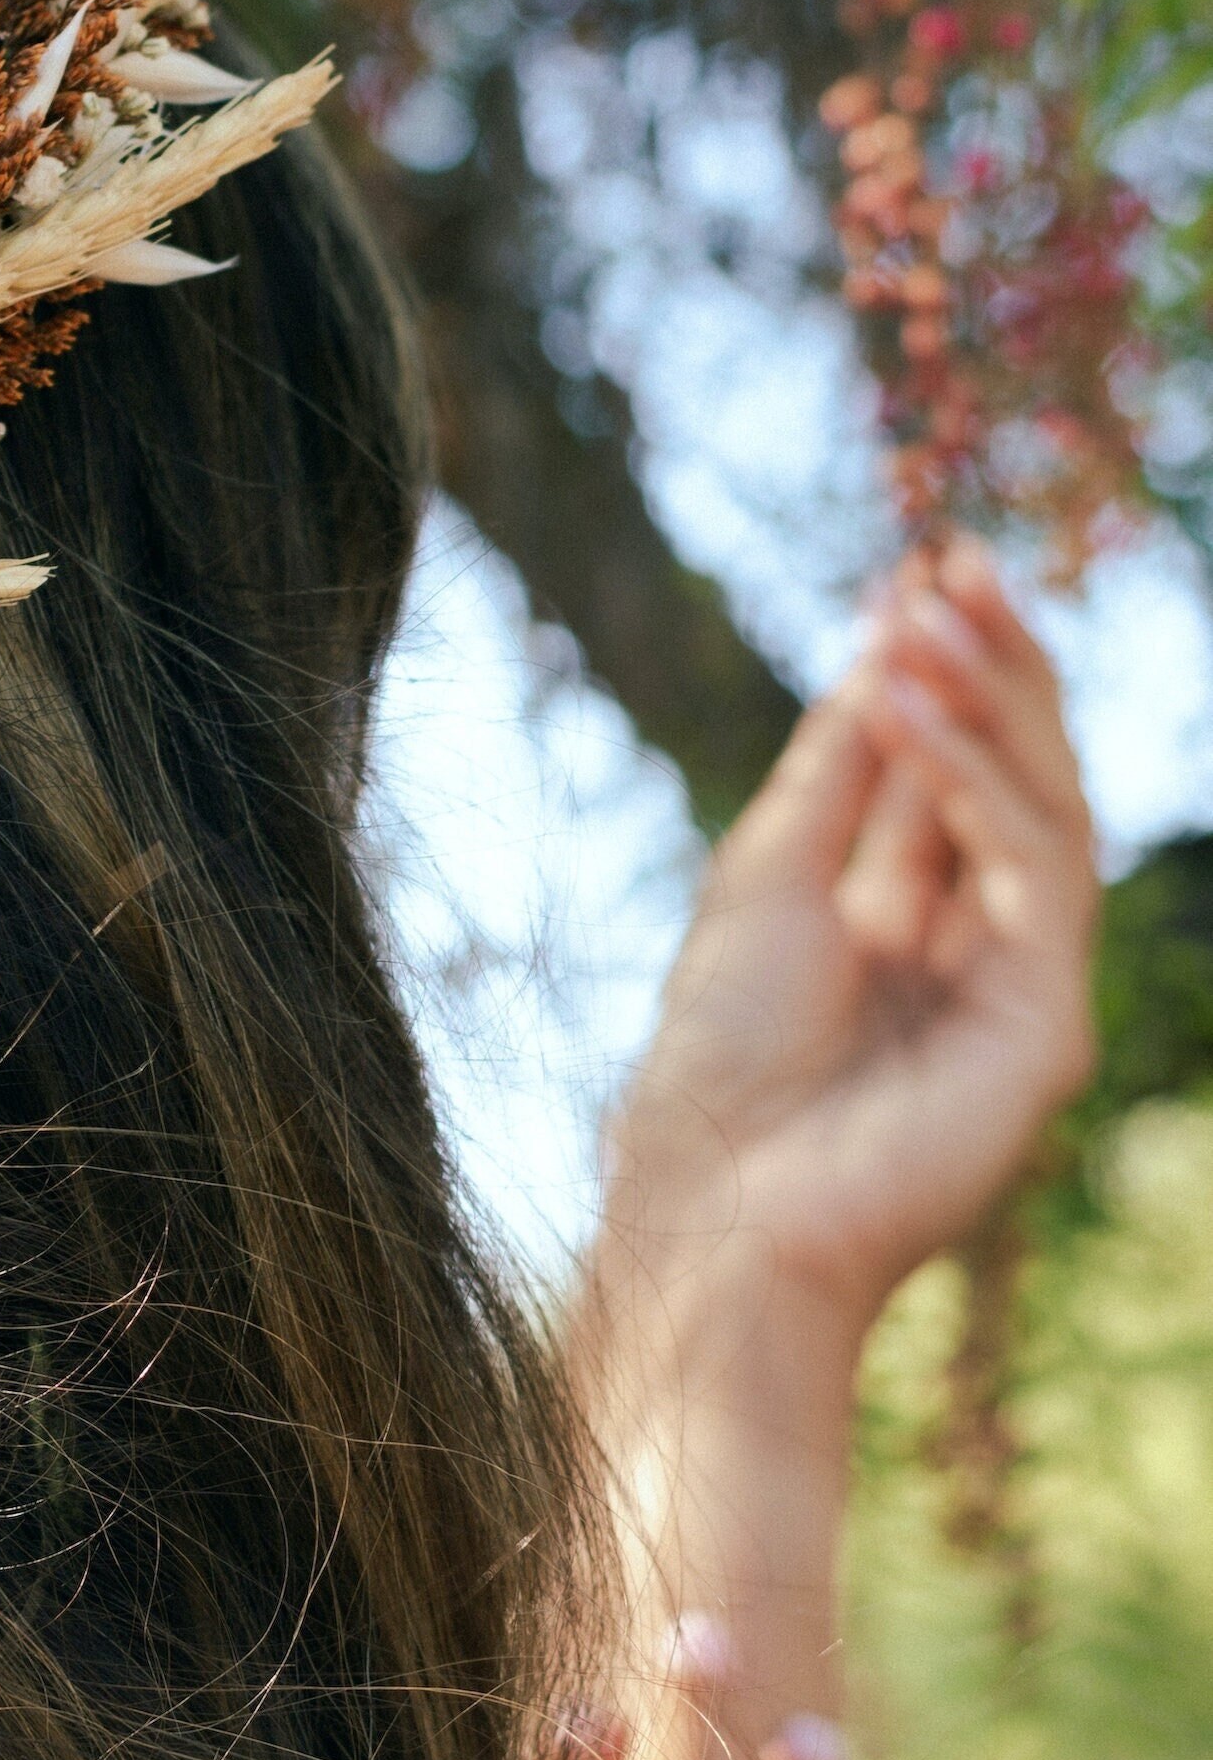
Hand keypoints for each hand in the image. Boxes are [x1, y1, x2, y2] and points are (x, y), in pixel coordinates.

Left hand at [605, 534, 1098, 1336]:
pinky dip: (973, 786)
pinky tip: (906, 715)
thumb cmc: (718, 1047)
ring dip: (987, 703)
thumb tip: (890, 634)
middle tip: (958, 560)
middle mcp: (976, 943)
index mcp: (907, 914)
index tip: (928, 559)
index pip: (954, 764)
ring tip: (924, 616)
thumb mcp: (772, 870)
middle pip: (1020, 774)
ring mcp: (1020, 987)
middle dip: (995, 663)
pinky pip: (1035, 877)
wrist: (714, 1200)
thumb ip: (845, 764)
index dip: (948, 663)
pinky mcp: (1046, 1028)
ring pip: (1046, 809)